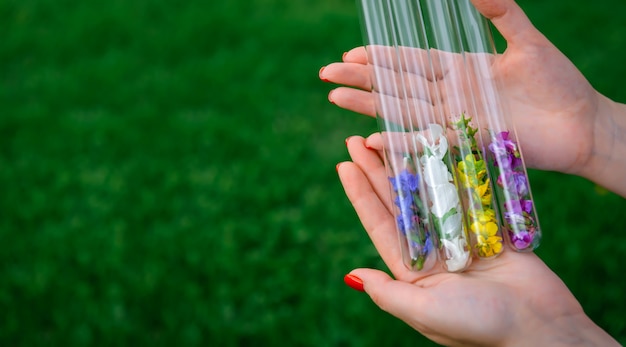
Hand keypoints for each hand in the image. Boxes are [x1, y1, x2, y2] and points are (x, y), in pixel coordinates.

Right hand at [321, 0, 625, 195]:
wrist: (582, 123)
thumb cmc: (559, 83)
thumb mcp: (528, 41)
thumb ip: (502, 13)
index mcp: (461, 69)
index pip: (411, 61)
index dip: (381, 58)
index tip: (350, 54)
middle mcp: (451, 95)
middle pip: (397, 84)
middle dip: (361, 80)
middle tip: (326, 75)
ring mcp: (456, 120)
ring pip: (403, 110)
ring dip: (369, 105)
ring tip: (335, 99)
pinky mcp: (467, 143)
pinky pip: (427, 141)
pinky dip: (400, 140)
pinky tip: (373, 138)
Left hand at [337, 136, 618, 346]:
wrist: (540, 329)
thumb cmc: (480, 326)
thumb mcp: (426, 312)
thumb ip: (389, 294)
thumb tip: (353, 274)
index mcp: (413, 270)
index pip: (379, 224)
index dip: (360, 194)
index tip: (344, 164)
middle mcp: (433, 250)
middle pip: (399, 202)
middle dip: (377, 171)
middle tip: (358, 139)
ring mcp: (461, 237)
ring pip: (430, 191)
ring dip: (411, 164)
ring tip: (390, 135)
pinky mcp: (490, 228)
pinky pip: (468, 193)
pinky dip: (454, 169)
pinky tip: (438, 146)